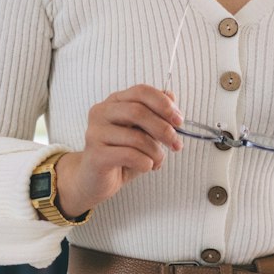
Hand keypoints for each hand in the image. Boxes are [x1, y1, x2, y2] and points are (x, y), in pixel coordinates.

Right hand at [52, 85, 183, 216]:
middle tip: (176, 145)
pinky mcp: (95, 154)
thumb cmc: (121, 156)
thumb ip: (155, 115)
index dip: (164, 104)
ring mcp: (95, 132)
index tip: (179, 121)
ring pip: (136, 137)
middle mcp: (101, 112)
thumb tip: (171, 95)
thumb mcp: (142, 133)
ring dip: (156, 152)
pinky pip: (129, 155)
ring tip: (158, 162)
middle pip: (138, 111)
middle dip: (164, 129)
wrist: (94, 181)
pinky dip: (145, 163)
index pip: (141, 91)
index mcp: (114, 102)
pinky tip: (147, 167)